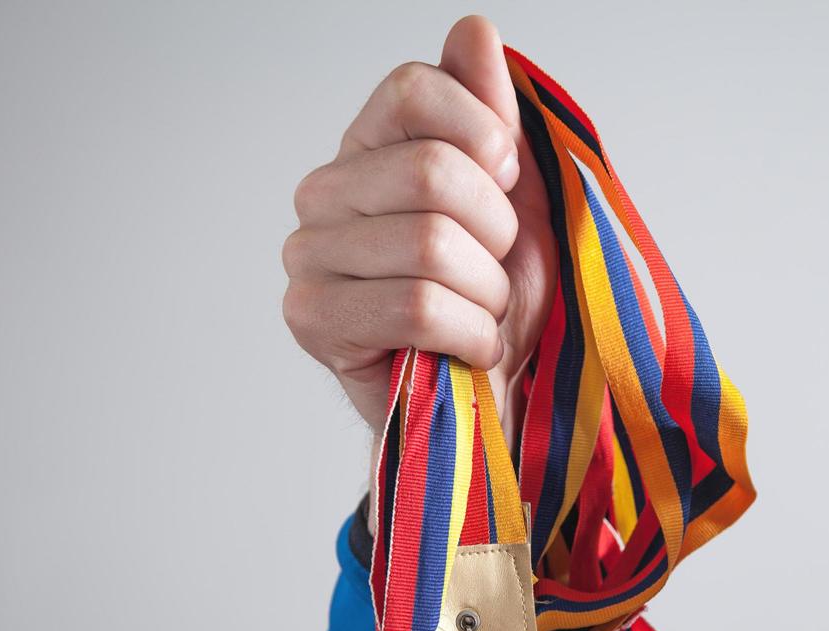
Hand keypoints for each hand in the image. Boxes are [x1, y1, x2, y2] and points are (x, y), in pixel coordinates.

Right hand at [281, 15, 555, 440]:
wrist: (494, 397)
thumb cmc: (501, 301)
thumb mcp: (519, 199)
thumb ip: (492, 114)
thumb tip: (473, 30)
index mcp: (369, 147)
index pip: (413, 89)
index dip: (486, 139)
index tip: (509, 188)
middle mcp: (325, 192)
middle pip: (431, 170)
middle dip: (497, 231)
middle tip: (499, 269)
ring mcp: (309, 256)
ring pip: (429, 244)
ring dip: (489, 292)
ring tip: (485, 314)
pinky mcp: (312, 320)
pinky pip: (414, 306)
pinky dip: (470, 334)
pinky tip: (471, 349)